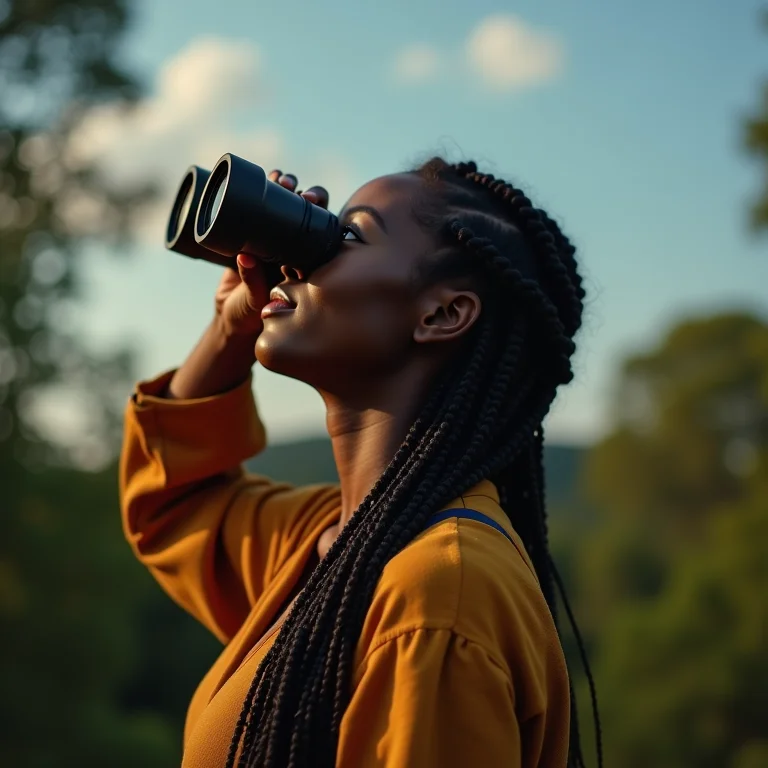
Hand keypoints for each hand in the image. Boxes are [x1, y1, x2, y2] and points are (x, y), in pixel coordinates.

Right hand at [214, 170, 329, 336]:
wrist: (231, 317)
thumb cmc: (249, 315)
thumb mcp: (254, 301)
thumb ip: (253, 282)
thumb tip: (247, 257)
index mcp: (304, 261)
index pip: (322, 233)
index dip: (323, 217)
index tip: (315, 205)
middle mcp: (293, 245)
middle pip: (309, 213)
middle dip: (309, 196)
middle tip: (301, 193)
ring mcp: (273, 236)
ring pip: (287, 203)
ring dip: (287, 186)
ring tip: (281, 180)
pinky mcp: (252, 230)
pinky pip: (261, 204)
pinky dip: (264, 188)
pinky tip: (266, 176)